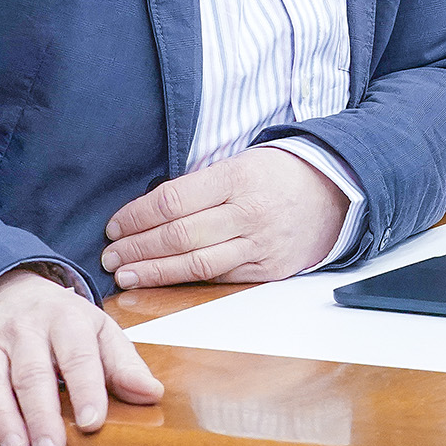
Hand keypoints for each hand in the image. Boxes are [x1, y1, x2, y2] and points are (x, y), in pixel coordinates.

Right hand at [0, 267, 162, 445]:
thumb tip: (151, 393)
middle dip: (41, 414)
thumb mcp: (99, 330)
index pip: (78, 354)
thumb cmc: (63, 320)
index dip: (86, 388)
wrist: (11, 288)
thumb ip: (124, 363)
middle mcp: (26, 328)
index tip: (92, 422)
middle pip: (32, 372)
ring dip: (2, 417)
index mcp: (66, 319)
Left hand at [102, 146, 347, 288]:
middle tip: (109, 257)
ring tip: (125, 276)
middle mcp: (247, 213)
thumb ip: (201, 185)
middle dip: (137, 248)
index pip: (173, 200)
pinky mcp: (267, 270)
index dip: (137, 216)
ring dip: (154, 272)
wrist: (336, 192)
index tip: (113, 226)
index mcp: (237, 177)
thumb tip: (150, 209)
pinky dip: (185, 282)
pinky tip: (162, 283)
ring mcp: (258, 245)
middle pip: (179, 235)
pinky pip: (219, 278)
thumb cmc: (280, 173)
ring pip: (195, 264)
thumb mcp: (241, 162)